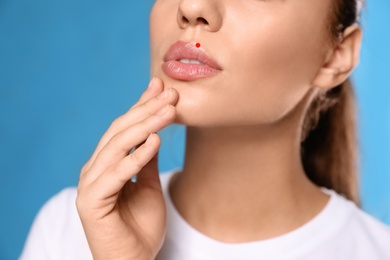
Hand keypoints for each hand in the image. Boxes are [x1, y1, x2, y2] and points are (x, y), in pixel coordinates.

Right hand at [76, 78, 177, 259]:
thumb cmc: (140, 226)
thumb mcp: (149, 184)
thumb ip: (147, 159)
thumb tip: (155, 132)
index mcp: (107, 163)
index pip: (125, 128)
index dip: (142, 105)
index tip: (161, 87)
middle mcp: (95, 169)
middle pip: (120, 131)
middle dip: (146, 109)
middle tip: (170, 93)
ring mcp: (90, 184)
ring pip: (117, 146)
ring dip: (145, 126)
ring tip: (168, 110)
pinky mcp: (91, 201)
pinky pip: (117, 173)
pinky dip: (136, 156)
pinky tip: (155, 141)